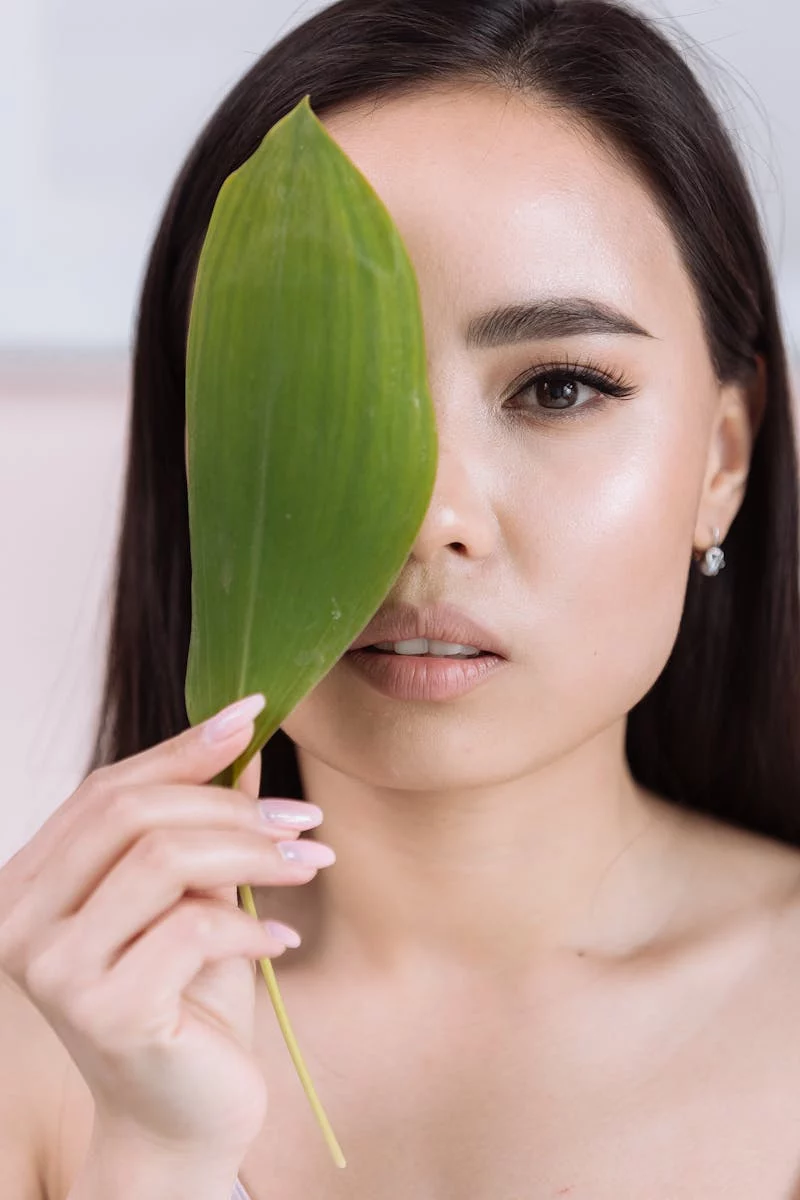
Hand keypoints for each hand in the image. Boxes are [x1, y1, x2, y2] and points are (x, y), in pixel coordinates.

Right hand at [0, 694, 332, 1157]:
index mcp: (32, 886)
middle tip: (303, 818)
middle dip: (228, 803)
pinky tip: (281, 939)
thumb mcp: (194, 897)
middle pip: (128, 814)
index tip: (251, 715)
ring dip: (253, 852)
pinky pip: (192, 926)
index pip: (104, 791)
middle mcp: (22, 924)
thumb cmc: (187, 1002)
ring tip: (309, 863)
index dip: (182, 750)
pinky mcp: (104, 1012)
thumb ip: (202, 828)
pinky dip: (252, 921)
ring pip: (161, 859)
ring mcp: (55, 971)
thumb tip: (241, 744)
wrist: (185, 1119)